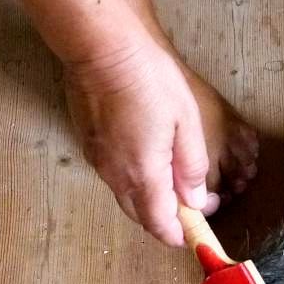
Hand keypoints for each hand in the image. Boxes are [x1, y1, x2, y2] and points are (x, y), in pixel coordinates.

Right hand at [62, 42, 211, 245]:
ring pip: (125, 196)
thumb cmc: (149, 79)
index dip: (179, 235)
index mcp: (145, 175)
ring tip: (171, 179)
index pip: (160, 224)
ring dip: (148, 198)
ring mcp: (98, 161)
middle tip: (191, 206)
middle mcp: (117, 176)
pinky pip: (112, 175)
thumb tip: (196, 199)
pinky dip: (131, 179)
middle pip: (141, 216)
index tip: (195, 233)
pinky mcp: (88, 144)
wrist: (102, 49)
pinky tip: (145, 156)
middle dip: (166, 219)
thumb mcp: (186, 121)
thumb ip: (191, 165)